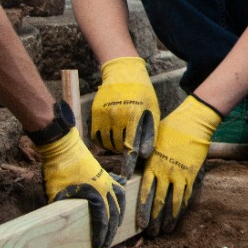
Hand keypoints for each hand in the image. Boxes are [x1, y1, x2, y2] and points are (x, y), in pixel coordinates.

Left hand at [37, 126, 126, 247]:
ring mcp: (106, 179)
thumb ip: (61, 210)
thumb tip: (59, 225)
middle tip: (106, 243)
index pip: (102, 218)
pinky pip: (118, 185)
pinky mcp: (104, 173)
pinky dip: (120, 194)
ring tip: (117, 225)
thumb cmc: (57, 170)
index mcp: (95, 193)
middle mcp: (105, 187)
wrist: (62, 147)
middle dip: (111, 229)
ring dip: (120, 214)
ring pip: (120, 199)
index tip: (98, 245)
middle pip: (114, 212)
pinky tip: (121, 200)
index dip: (101, 233)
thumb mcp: (56, 195)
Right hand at [91, 56, 159, 176]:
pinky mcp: (95, 113)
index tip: (126, 175)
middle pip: (118, 147)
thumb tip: (145, 155)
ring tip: (122, 138)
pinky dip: (103, 140)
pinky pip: (96, 136)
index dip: (128, 163)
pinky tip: (111, 134)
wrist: (123, 73)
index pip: (130, 147)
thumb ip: (149, 133)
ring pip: (106, 143)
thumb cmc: (143, 93)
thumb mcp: (152, 111)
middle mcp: (117, 117)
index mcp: (134, 117)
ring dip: (114, 146)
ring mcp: (104, 115)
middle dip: (124, 151)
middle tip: (129, 146)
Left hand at [137, 95, 220, 235]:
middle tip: (151, 233)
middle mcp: (165, 173)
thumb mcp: (152, 142)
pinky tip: (178, 216)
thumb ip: (144, 158)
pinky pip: (186, 195)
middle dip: (154, 220)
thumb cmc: (170, 128)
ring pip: (173, 203)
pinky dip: (181, 208)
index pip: (145, 193)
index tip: (141, 224)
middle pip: (158, 202)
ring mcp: (180, 175)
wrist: (193, 122)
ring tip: (165, 231)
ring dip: (169, 219)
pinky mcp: (192, 175)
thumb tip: (131, 168)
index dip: (143, 210)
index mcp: (152, 165)